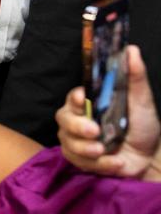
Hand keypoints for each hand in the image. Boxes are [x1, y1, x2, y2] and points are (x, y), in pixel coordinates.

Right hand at [57, 45, 159, 177]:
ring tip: (105, 151)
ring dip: (86, 148)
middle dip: (77, 126)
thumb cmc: (143, 127)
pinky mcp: (81, 160)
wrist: (150, 159)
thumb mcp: (142, 100)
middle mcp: (78, 119)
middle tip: (95, 131)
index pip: (73, 96)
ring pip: (68, 142)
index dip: (74, 98)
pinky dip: (98, 164)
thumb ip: (135, 76)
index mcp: (90, 103)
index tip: (83, 99)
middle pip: (63, 119)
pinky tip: (115, 164)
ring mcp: (77, 140)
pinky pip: (78, 162)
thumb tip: (131, 49)